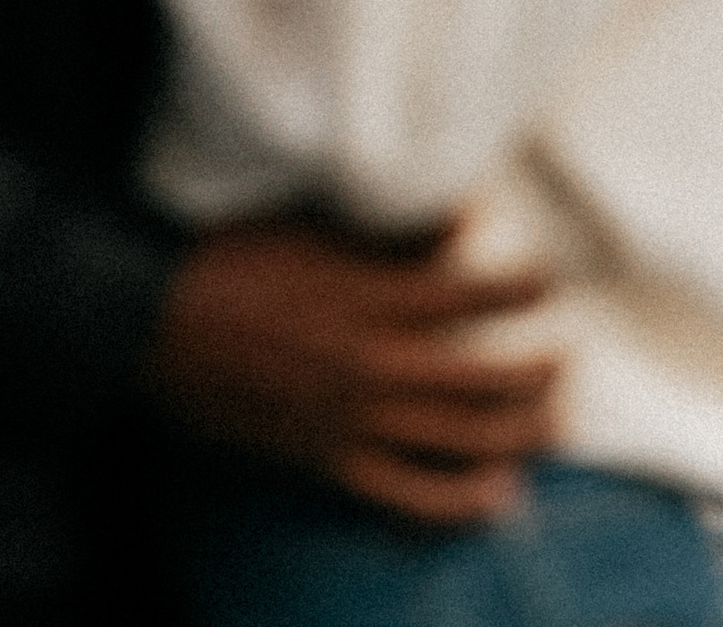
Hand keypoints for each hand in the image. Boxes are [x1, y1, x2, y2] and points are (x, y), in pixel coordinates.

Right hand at [144, 216, 559, 525]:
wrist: (157, 319)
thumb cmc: (234, 257)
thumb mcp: (313, 224)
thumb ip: (392, 230)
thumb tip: (466, 218)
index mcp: (368, 297)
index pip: (472, 294)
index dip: (523, 288)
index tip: (549, 278)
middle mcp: (371, 365)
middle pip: (482, 378)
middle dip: (538, 369)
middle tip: (565, 355)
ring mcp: (352, 422)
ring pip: (460, 442)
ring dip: (520, 434)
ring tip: (554, 421)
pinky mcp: (328, 463)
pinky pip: (409, 498)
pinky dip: (461, 503)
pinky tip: (500, 496)